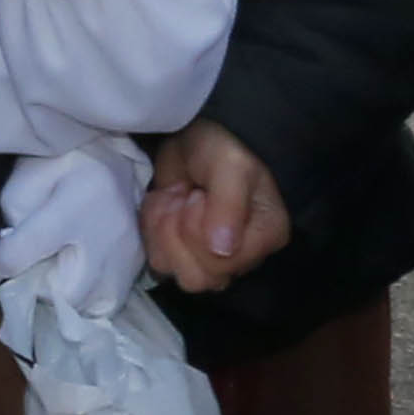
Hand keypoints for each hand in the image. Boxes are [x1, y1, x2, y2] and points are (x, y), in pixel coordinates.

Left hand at [141, 123, 295, 294]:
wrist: (201, 135)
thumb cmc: (225, 147)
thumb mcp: (231, 165)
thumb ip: (228, 205)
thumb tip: (221, 250)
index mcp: (263, 239)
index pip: (220, 266)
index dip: (198, 232)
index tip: (201, 196)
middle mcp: (238, 257)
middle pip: (196, 279)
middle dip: (176, 232)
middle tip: (185, 196)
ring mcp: (206, 257)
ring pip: (170, 268)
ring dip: (161, 227)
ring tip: (175, 197)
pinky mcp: (179, 249)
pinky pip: (154, 256)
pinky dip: (151, 225)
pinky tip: (165, 202)